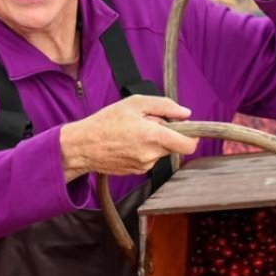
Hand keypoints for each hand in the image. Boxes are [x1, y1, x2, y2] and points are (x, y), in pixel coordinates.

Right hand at [60, 95, 198, 180]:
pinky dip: (142, 150)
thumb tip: (186, 113)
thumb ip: (165, 106)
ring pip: (160, 152)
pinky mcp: (136, 172)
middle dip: (166, 134)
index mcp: (153, 136)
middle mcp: (151, 155)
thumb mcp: (135, 103)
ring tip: (132, 133)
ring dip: (153, 142)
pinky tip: (126, 143)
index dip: (192, 137)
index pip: (188, 145)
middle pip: (173, 146)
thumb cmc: (105, 122)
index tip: (187, 129)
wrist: (82, 146)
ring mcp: (143, 166)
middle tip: (148, 123)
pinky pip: (148, 159)